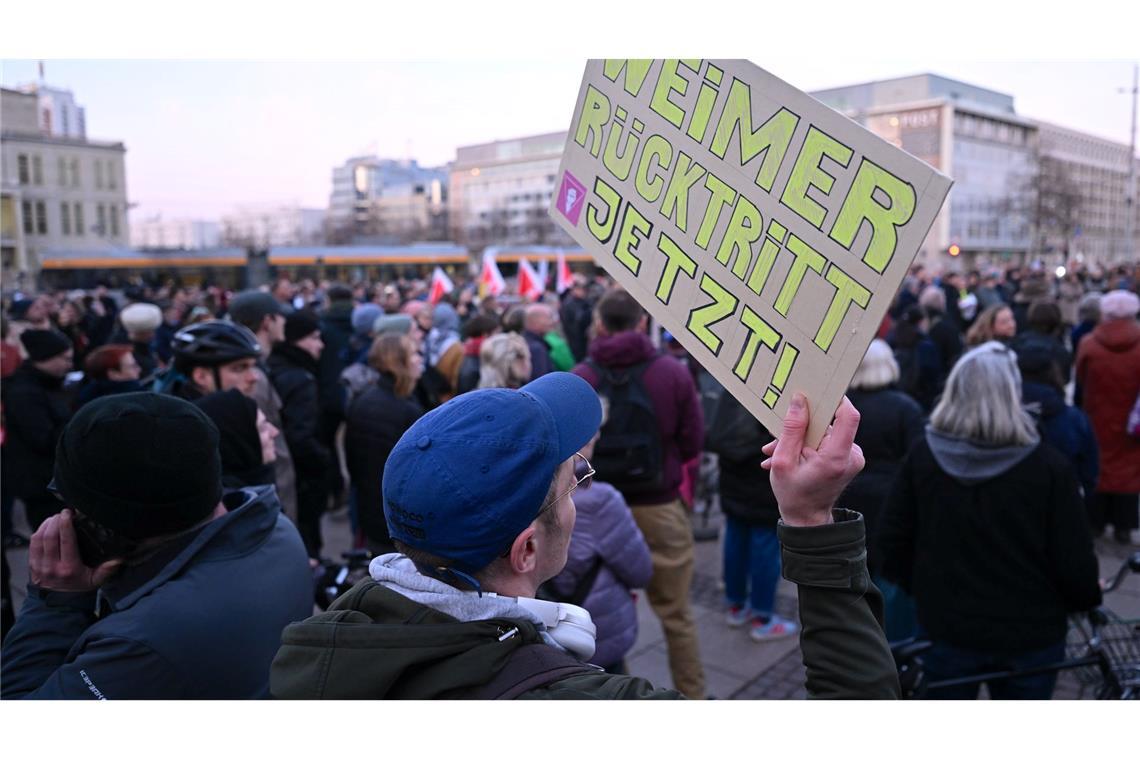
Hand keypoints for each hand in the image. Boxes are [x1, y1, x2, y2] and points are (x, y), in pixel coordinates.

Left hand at [29, 510, 121, 592]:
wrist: (58, 601)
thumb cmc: (79, 586)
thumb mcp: (95, 581)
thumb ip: (106, 571)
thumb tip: (117, 560)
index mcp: (69, 568)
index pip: (65, 541)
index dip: (66, 524)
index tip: (69, 513)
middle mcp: (52, 566)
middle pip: (50, 536)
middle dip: (56, 520)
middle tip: (64, 513)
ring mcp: (40, 565)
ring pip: (39, 538)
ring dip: (47, 524)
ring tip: (56, 518)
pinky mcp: (32, 564)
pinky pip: (33, 543)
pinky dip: (39, 531)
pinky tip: (47, 526)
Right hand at [761, 393, 864, 526]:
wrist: (807, 519)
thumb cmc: (793, 493)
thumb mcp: (783, 461)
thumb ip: (792, 429)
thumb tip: (799, 400)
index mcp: (837, 457)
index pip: (848, 415)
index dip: (835, 398)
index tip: (817, 390)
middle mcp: (851, 456)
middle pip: (831, 423)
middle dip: (802, 426)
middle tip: (777, 437)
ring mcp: (852, 457)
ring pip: (826, 432)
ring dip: (800, 438)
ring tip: (777, 453)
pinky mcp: (848, 458)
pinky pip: (828, 440)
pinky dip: (807, 445)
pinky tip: (788, 456)